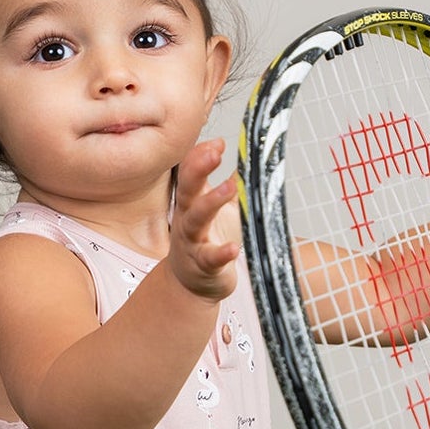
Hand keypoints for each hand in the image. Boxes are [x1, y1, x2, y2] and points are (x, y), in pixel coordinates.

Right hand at [169, 137, 240, 301]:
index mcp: (191, 202)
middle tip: (214, 153)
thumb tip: (242, 155)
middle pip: (187, 189)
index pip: (189, 171)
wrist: (191, 284)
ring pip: (196, 220)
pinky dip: (221, 253)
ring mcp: (192, 242)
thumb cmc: (205, 241)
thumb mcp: (214, 208)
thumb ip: (226, 182)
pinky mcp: (203, 266)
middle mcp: (187, 218)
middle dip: (199, 169)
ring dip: (211, 202)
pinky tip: (233, 248)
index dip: (201, 156)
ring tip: (230, 187)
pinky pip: (210, 258)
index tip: (218, 143)